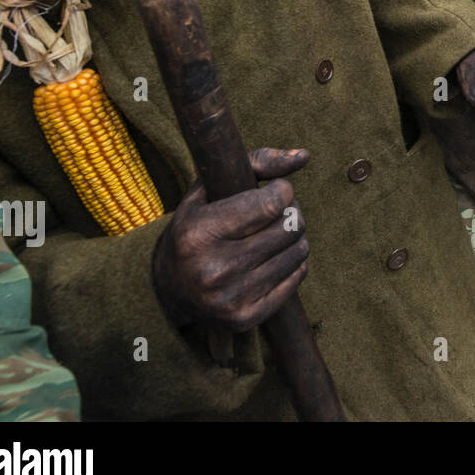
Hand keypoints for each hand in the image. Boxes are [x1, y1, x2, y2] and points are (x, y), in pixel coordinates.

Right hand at [152, 148, 310, 332]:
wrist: (169, 290)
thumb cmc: (196, 227)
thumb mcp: (209, 188)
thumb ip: (257, 162)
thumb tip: (304, 155)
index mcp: (199, 233)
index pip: (271, 203)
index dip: (282, 190)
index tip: (275, 190)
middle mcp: (214, 269)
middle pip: (291, 226)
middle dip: (292, 211)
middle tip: (278, 211)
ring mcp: (231, 298)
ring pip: (299, 250)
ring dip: (295, 236)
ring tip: (276, 232)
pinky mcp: (246, 318)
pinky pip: (298, 276)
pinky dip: (294, 261)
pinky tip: (275, 256)